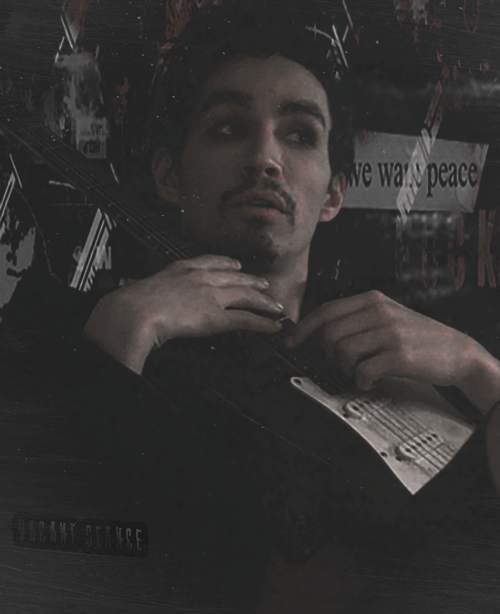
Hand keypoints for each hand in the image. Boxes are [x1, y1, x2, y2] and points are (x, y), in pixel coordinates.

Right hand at [84, 255, 282, 373]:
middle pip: (235, 278)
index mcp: (182, 268)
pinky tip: (272, 325)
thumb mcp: (148, 289)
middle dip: (253, 281)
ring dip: (264, 302)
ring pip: (246, 296)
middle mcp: (200, 278)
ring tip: (275, 306)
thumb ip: (161, 292)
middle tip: (265, 284)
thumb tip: (158, 302)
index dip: (228, 263)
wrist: (134, 312)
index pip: (212, 261)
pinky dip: (262, 323)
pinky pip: (246, 319)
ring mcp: (210, 296)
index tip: (236, 264)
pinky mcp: (216, 316)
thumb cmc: (133, 305)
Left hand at [285, 290, 499, 412]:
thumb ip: (357, 319)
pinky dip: (363, 381)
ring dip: (348, 368)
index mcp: (373, 299)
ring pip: (343, 352)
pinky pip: (362, 371)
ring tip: (365, 370)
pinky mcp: (399, 355)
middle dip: (329, 354)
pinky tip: (375, 379)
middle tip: (345, 363)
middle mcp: (379, 311)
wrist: (456, 351)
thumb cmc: (416, 337)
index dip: (303, 328)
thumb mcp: (387, 316)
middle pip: (330, 334)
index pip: (326, 310)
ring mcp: (389, 332)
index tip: (290, 342)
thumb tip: (319, 334)